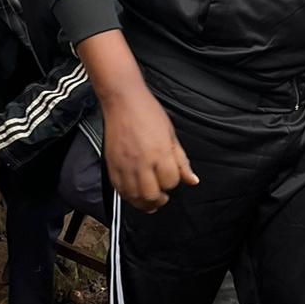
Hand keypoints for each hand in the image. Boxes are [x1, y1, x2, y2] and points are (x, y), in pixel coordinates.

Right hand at [102, 84, 198, 211]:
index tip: (171, 177)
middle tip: (162, 197)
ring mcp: (125, 164)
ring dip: (143, 202)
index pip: (170, 182)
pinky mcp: (112, 164)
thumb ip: (181, 161)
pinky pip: (118, 189)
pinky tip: (134, 192)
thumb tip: (192, 180)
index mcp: (160, 153)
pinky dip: (127, 196)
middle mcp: (142, 162)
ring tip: (149, 199)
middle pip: (151, 195)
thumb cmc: (148, 113)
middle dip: (159, 200)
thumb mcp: (171, 136)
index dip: (173, 183)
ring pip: (133, 196)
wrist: (123, 101)